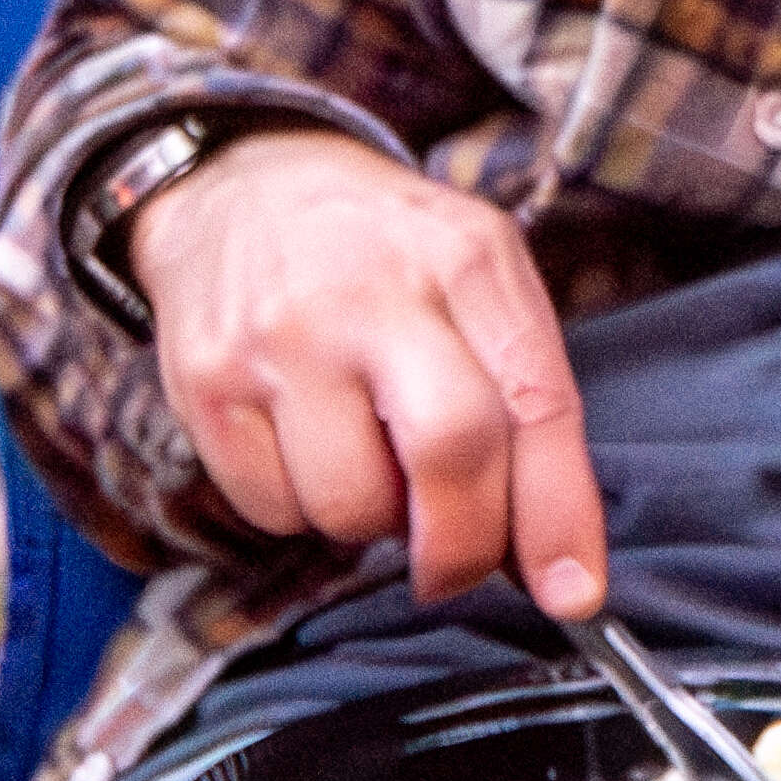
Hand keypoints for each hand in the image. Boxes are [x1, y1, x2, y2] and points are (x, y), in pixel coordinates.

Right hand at [131, 130, 606, 614]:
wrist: (240, 186)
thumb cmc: (383, 253)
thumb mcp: (477, 277)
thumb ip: (524, 398)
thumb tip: (551, 559)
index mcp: (464, 260)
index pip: (534, 402)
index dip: (558, 516)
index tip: (574, 594)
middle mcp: (372, 294)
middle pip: (447, 455)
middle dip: (463, 545)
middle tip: (453, 564)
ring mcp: (281, 339)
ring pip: (349, 507)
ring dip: (370, 518)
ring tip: (365, 456)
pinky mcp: (206, 384)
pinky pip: (272, 510)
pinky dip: (299, 506)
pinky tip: (303, 445)